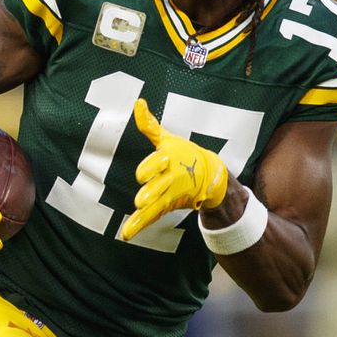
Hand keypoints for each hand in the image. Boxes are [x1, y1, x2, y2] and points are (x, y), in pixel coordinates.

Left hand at [118, 100, 230, 241]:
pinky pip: (152, 217)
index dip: (151, 168)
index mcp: (170, 159)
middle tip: (141, 201)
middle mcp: (171, 179)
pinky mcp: (166, 206)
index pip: (158, 163)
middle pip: (159, 186)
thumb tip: (137, 102)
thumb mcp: (168, 138)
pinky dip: (139, 225)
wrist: (210, 176)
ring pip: (155, 206)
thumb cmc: (184, 153)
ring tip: (129, 227)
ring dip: (143, 216)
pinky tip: (126, 234)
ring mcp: (169, 195)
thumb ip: (150, 125)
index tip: (141, 175)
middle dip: (151, 193)